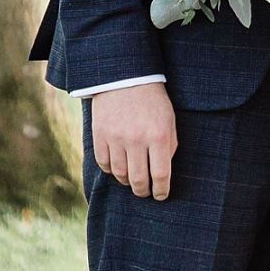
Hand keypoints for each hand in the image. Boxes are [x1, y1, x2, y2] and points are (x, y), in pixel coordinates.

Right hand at [91, 83, 177, 200]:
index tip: (161, 195)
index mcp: (158, 135)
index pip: (161, 175)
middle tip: (146, 192)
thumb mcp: (168, 119)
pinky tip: (118, 165)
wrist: (125, 75)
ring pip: (121, 176)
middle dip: (144, 192)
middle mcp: (137, 139)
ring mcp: (116, 138)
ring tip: (132, 178)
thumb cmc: (152, 100)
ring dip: (128, 182)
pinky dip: (111, 170)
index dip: (162, 191)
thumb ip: (169, 146)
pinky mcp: (100, 136)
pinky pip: (105, 165)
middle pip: (139, 181)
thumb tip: (162, 173)